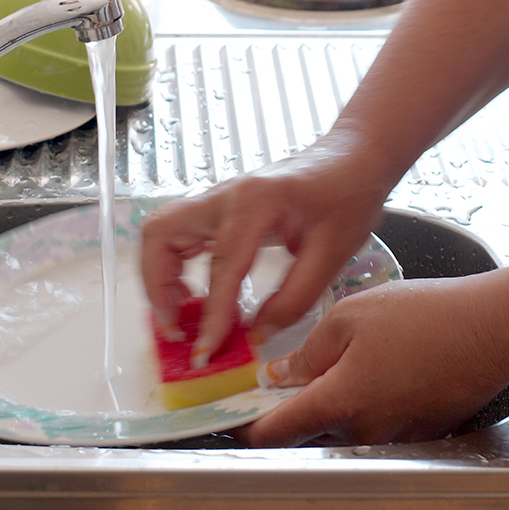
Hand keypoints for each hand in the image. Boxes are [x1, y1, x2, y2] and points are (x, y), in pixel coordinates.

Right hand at [140, 133, 395, 364]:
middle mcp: (224, 196)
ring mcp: (216, 199)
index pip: (221, 266)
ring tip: (181, 314)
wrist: (351, 159)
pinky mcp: (217, 209)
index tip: (206, 350)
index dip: (212, 314)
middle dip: (157, 286)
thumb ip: (294, 298)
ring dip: (159, 276)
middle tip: (177, 326)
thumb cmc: (348, 196)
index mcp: (256, 202)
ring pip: (160, 233)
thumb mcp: (333, 253)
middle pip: (160, 235)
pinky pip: (176, 235)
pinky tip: (194, 293)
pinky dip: (172, 267)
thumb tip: (256, 334)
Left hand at [241, 276, 508, 445]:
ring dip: (329, 404)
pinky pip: (378, 423)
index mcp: (339, 402)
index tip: (233, 414)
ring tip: (334, 364)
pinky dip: (365, 403)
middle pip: (308, 432)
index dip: (247, 425)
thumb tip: (281, 374)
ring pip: (343, 427)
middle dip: (288, 410)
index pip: (276, 432)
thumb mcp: (348, 317)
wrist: (495, 327)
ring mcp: (396, 435)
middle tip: (278, 380)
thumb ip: (307, 352)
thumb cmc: (426, 315)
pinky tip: (375, 369)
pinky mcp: (421, 430)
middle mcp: (365, 430)